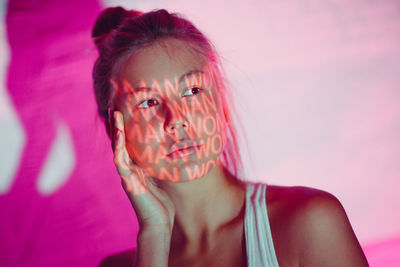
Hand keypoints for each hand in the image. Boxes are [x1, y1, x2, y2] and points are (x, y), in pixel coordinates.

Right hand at [109, 109, 175, 232]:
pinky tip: (118, 136)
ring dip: (116, 132)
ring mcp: (127, 176)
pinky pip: (121, 163)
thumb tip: (163, 155)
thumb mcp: (159, 180)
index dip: (125, 130)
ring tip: (114, 116)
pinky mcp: (128, 182)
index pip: (128, 145)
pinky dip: (119, 148)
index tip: (123, 114)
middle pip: (120, 144)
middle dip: (117, 126)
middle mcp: (129, 170)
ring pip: (118, 150)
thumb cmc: (160, 203)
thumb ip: (156, 168)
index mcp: (137, 168)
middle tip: (114, 109)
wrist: (158, 223)